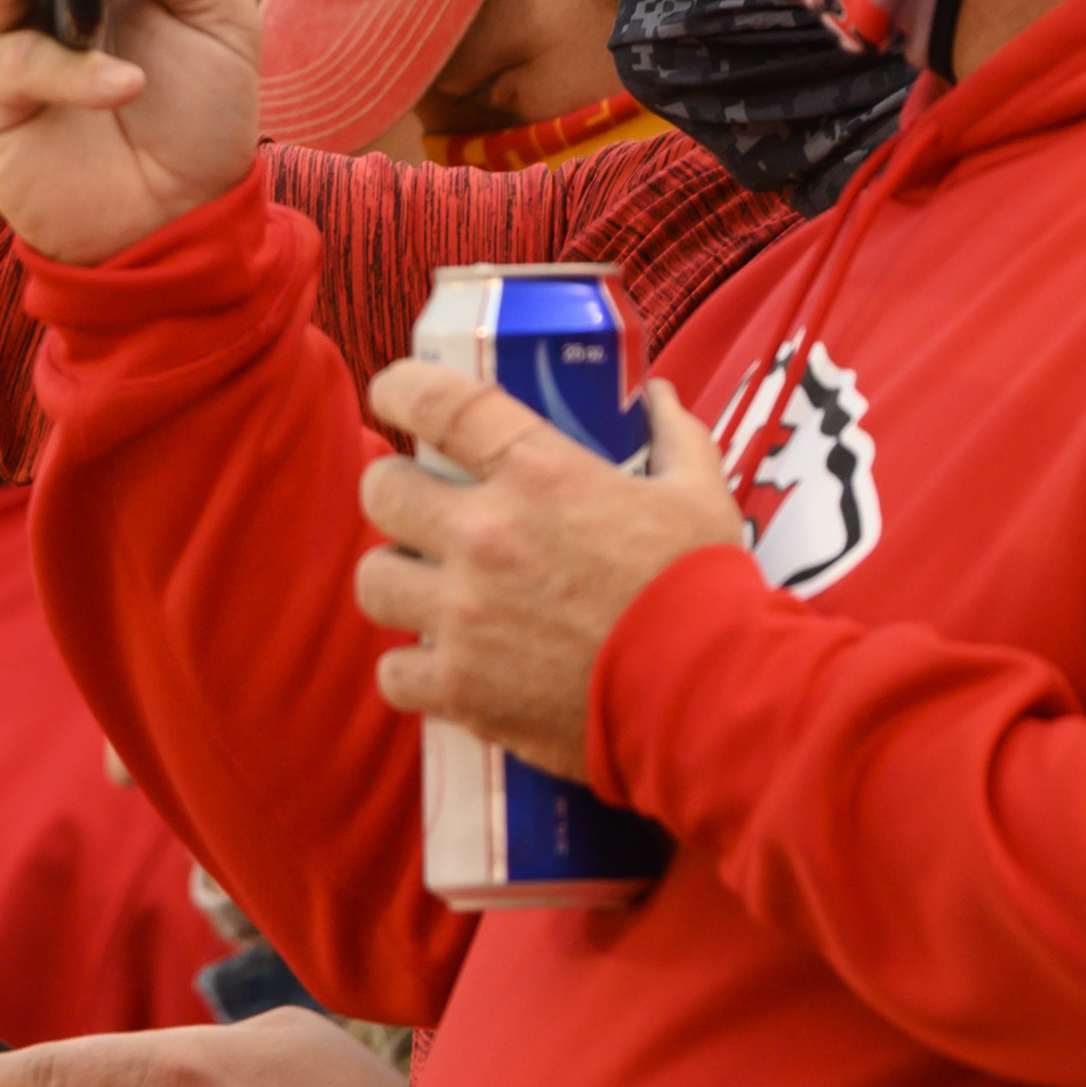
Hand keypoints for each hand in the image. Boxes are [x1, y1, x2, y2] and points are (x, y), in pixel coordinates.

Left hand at [356, 360, 749, 765]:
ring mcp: (465, 614)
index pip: (439, 403)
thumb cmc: (705, 590)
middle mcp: (487, 536)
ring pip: (374, 580)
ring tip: (426, 588)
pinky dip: (413, 669)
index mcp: (539, 474)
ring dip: (397, 579)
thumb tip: (654, 396)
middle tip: (420, 507)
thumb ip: (673, 437)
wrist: (711, 697)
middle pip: (382, 491)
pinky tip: (441, 666)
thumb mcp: (699, 494)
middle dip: (394, 492)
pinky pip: (394, 670)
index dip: (402, 389)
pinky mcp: (461, 688)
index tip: (395, 395)